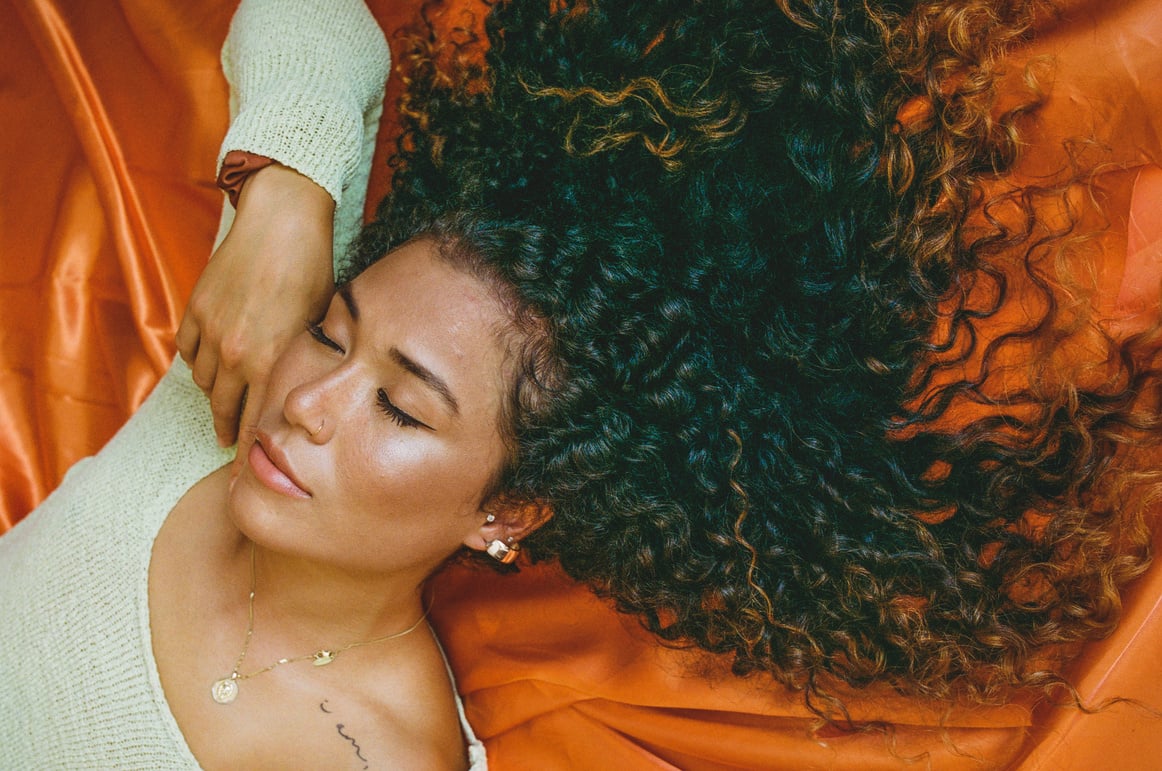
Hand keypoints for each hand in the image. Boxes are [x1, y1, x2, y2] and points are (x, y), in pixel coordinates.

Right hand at [177, 162, 334, 455]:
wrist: (280, 222)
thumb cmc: (311, 270)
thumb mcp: (318, 324)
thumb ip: (302, 363)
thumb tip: (303, 394)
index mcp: (270, 362)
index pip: (253, 421)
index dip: (248, 450)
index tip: (245, 470)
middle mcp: (235, 353)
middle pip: (221, 408)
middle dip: (226, 429)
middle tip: (228, 443)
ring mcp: (210, 331)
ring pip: (202, 380)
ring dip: (213, 392)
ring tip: (223, 399)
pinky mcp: (194, 310)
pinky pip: (187, 351)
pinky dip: (197, 361)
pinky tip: (210, 362)